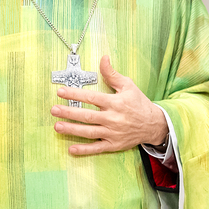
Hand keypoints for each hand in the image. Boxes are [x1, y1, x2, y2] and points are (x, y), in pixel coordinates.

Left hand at [52, 55, 168, 155]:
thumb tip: (103, 58)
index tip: (60, 91)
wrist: (154, 124)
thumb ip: (112, 74)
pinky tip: (71, 148)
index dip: (75, 94)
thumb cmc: (139, 103)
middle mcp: (113, 118)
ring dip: (72, 129)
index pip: (91, 98)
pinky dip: (84, 149)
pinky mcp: (114, 144)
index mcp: (115, 102)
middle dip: (69, 112)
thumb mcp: (128, 85)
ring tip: (57, 126)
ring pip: (89, 132)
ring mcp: (112, 133)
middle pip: (87, 116)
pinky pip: (97, 148)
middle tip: (54, 110)